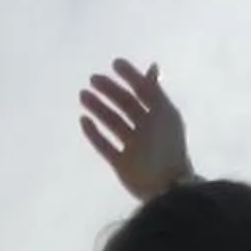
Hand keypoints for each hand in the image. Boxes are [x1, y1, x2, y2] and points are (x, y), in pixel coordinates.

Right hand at [76, 60, 192, 201]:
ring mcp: (133, 147)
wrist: (167, 185)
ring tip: (83, 96)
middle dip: (109, 91)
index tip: (114, 64)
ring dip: (98, 108)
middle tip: (92, 80)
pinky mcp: (122, 164)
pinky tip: (84, 121)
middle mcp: (146, 128)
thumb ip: (154, 92)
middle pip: (125, 105)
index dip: (130, 76)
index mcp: (159, 115)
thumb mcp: (163, 114)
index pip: (143, 91)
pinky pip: (105, 146)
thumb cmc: (168, 147)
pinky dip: (94, 134)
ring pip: (113, 123)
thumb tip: (154, 66)